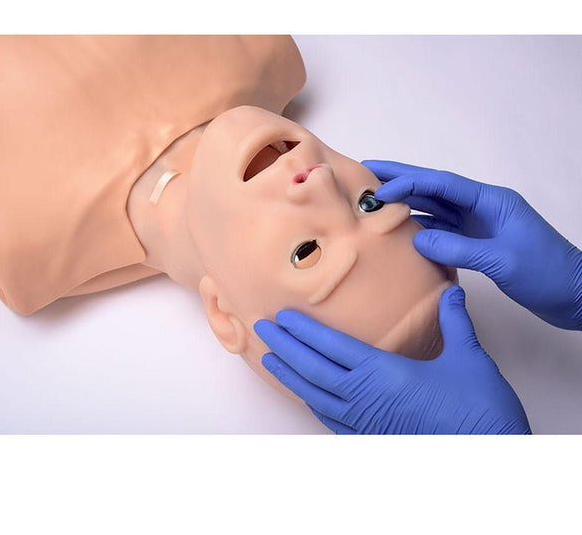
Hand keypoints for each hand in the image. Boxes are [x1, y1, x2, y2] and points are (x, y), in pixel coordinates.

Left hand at [254, 286, 530, 434]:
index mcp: (383, 373)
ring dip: (290, 376)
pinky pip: (329, 419)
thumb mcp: (469, 359)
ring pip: (315, 395)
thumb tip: (453, 293)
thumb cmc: (478, 412)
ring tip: (271, 360)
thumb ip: (455, 322)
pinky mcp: (370, 436)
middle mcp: (365, 397)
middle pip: (313, 368)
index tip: (283, 316)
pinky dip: (311, 403)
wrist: (488, 456)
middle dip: (285, 346)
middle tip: (262, 328)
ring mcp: (364, 420)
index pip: (332, 346)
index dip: (304, 330)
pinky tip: (305, 396)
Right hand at [363, 160, 581, 329]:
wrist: (577, 296)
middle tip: (366, 171)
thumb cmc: (549, 274)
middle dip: (400, 179)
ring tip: (374, 198)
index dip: (408, 183)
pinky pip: (441, 230)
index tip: (379, 190)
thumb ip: (460, 248)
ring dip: (406, 202)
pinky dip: (419, 227)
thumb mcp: (504, 260)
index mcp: (491, 201)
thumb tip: (419, 239)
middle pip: (434, 188)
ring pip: (435, 208)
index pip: (442, 185)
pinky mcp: (477, 243)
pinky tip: (399, 229)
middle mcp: (481, 208)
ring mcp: (478, 225)